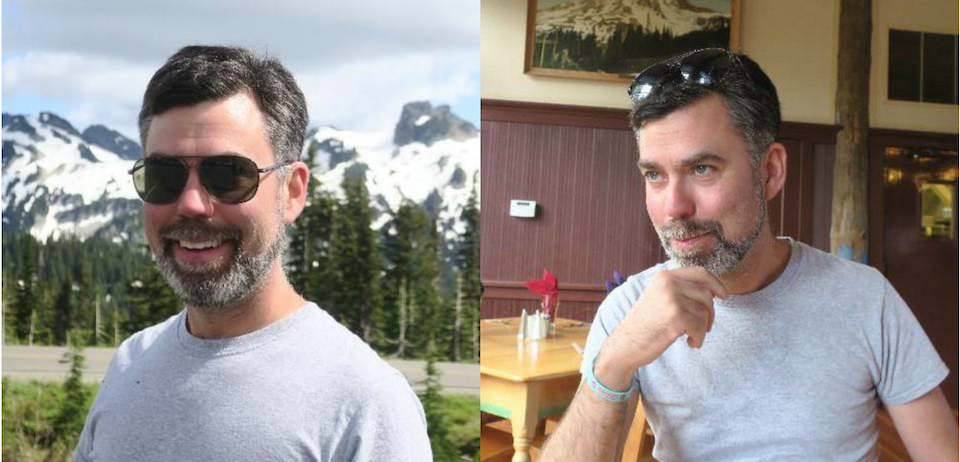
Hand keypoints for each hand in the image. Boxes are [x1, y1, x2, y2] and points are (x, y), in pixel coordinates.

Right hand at [595, 267, 726, 388]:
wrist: (625, 344)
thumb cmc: (643, 325)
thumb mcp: (658, 297)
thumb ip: (680, 290)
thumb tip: (712, 290)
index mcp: (664, 276)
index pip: (700, 272)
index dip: (716, 283)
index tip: (724, 295)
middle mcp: (669, 284)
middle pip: (707, 295)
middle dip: (710, 313)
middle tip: (703, 327)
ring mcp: (672, 300)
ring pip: (705, 312)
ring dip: (703, 328)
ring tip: (690, 336)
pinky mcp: (676, 318)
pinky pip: (701, 327)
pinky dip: (698, 338)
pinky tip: (689, 343)